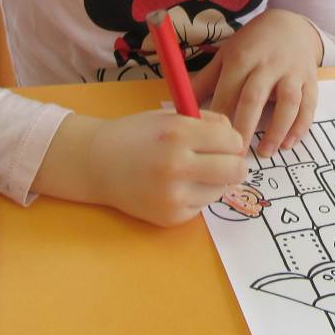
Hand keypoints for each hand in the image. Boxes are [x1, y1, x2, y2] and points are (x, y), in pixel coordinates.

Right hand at [34, 111, 247, 226]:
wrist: (96, 163)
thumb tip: (238, 141)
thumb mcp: (170, 117)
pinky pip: (202, 206)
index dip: (231, 140)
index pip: (232, 140)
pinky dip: (195, 195)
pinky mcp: (170, 217)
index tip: (221, 141)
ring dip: (214, 180)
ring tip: (190, 172)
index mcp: (178, 133)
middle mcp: (177, 165)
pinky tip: (174, 186)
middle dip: (233, 163)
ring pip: (221, 190)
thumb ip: (207, 123)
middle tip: (221, 160)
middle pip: (236, 170)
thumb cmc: (137, 135)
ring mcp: (173, 195)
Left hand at [188, 10, 322, 155]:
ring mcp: (292, 72)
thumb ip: (206, 80)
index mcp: (241, 58)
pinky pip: (309, 105)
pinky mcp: (311, 80)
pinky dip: (300, 125)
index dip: (220, 116)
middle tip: (235, 155)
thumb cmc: (252, 45)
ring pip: (287, 102)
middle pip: (255, 97)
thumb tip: (181, 105)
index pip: (228, 90)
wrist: (291, 25)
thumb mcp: (227, 54)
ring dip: (277, 129)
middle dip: (245, 127)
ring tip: (265, 152)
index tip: (211, 141)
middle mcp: (268, 64)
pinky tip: (289, 143)